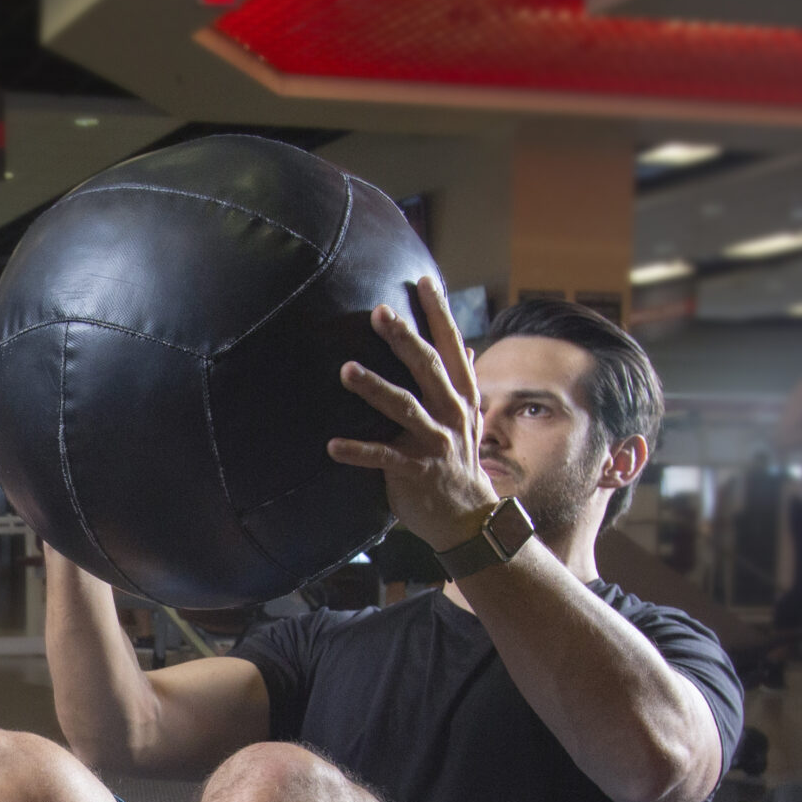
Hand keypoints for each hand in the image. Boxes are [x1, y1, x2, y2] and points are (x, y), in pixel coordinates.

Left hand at [327, 275, 498, 551]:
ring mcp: (435, 443)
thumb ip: (461, 384)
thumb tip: (468, 346)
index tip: (424, 281)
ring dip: (375, 388)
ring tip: (347, 370)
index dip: (438, 313)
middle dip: (404, 339)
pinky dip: (357, 451)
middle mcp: (452, 414)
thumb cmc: (458, 464)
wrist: (470, 520)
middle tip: (379, 312)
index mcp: (461, 396)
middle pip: (428, 368)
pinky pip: (382, 458)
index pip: (452, 346)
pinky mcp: (416, 471)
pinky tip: (332, 446)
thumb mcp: (467, 419)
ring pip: (405, 408)